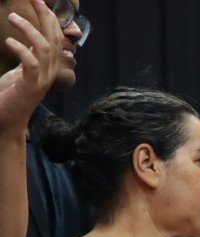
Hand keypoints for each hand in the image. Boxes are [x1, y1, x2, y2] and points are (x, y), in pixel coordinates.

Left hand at [0, 0, 62, 133]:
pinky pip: (31, 64)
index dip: (48, 17)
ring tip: (11, 16)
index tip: (38, 0)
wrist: (7, 122)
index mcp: (47, 65)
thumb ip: (27, 56)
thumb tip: (23, 40)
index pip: (54, 36)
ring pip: (44, 48)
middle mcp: (49, 70)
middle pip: (53, 37)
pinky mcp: (30, 86)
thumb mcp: (20, 71)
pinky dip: (21, 50)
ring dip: (29, 29)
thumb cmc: (10, 96)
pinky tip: (8, 41)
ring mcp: (41, 79)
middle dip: (44, 15)